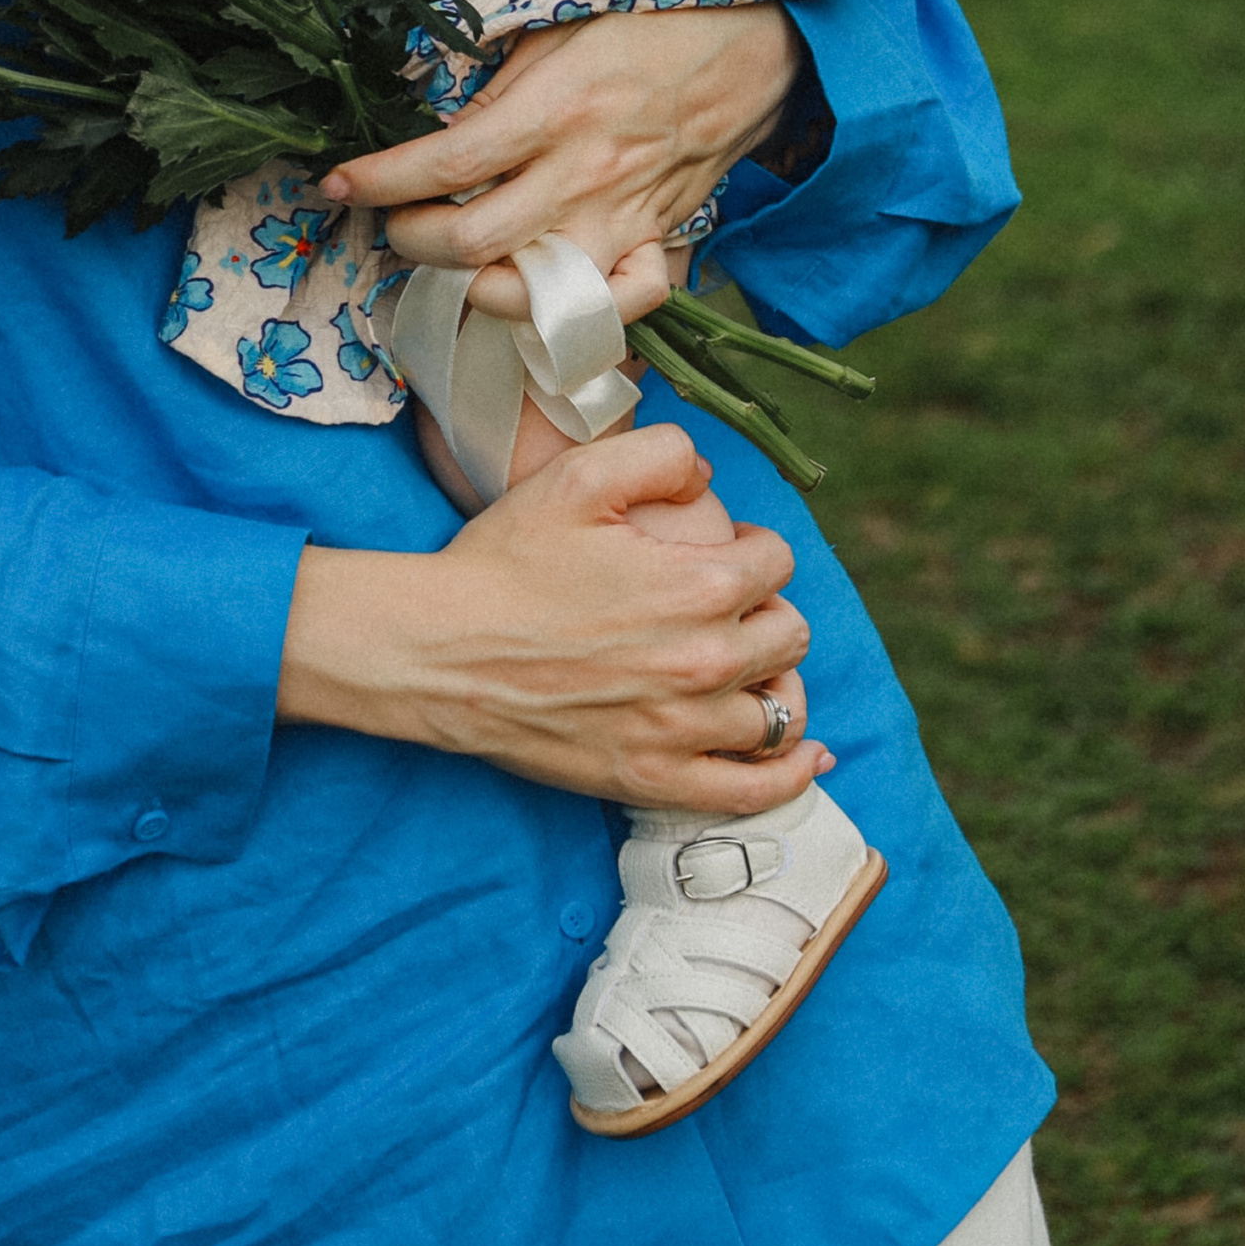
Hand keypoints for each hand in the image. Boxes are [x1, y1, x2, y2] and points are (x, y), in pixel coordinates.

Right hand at [277, 423, 827, 811]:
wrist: (441, 650)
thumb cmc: (504, 563)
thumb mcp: (576, 477)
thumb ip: (660, 454)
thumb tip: (707, 471)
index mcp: (697, 584)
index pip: (777, 563)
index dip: (753, 549)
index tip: (724, 552)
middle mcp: (705, 660)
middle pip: (790, 634)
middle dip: (767, 611)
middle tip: (727, 606)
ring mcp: (682, 728)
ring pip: (782, 709)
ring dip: (775, 682)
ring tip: (748, 669)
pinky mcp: (654, 778)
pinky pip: (752, 791)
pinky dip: (790, 775)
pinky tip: (803, 756)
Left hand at [316, 6, 804, 318]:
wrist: (761, 43)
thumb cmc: (652, 22)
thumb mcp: (561, 29)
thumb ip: (500, 89)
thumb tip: (435, 135)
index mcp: (557, 107)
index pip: (444, 162)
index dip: (378, 181)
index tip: (335, 183)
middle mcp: (587, 172)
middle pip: (471, 240)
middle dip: (409, 240)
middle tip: (391, 223)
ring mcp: (626, 216)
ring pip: (531, 290)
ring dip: (470, 286)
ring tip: (446, 261)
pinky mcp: (658, 239)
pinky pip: (614, 306)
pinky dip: (570, 315)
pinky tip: (533, 295)